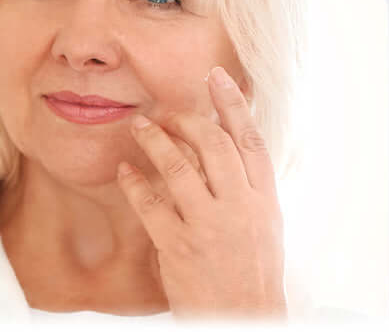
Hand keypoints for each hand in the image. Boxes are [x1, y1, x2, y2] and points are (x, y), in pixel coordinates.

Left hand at [116, 66, 285, 320]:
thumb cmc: (250, 274)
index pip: (251, 141)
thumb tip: (226, 147)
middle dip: (186, 119)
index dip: (234, 105)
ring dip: (154, 141)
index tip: (217, 77)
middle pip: (214, 145)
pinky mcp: (180, 247)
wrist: (244, 321)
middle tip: (164, 111)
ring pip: (179, 167)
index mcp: (264, 201)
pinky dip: (134, 183)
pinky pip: (152, 205)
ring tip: (137, 127)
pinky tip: (124, 171)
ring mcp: (210, 227)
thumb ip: (246, 188)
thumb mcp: (263, 227)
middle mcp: (241, 208)